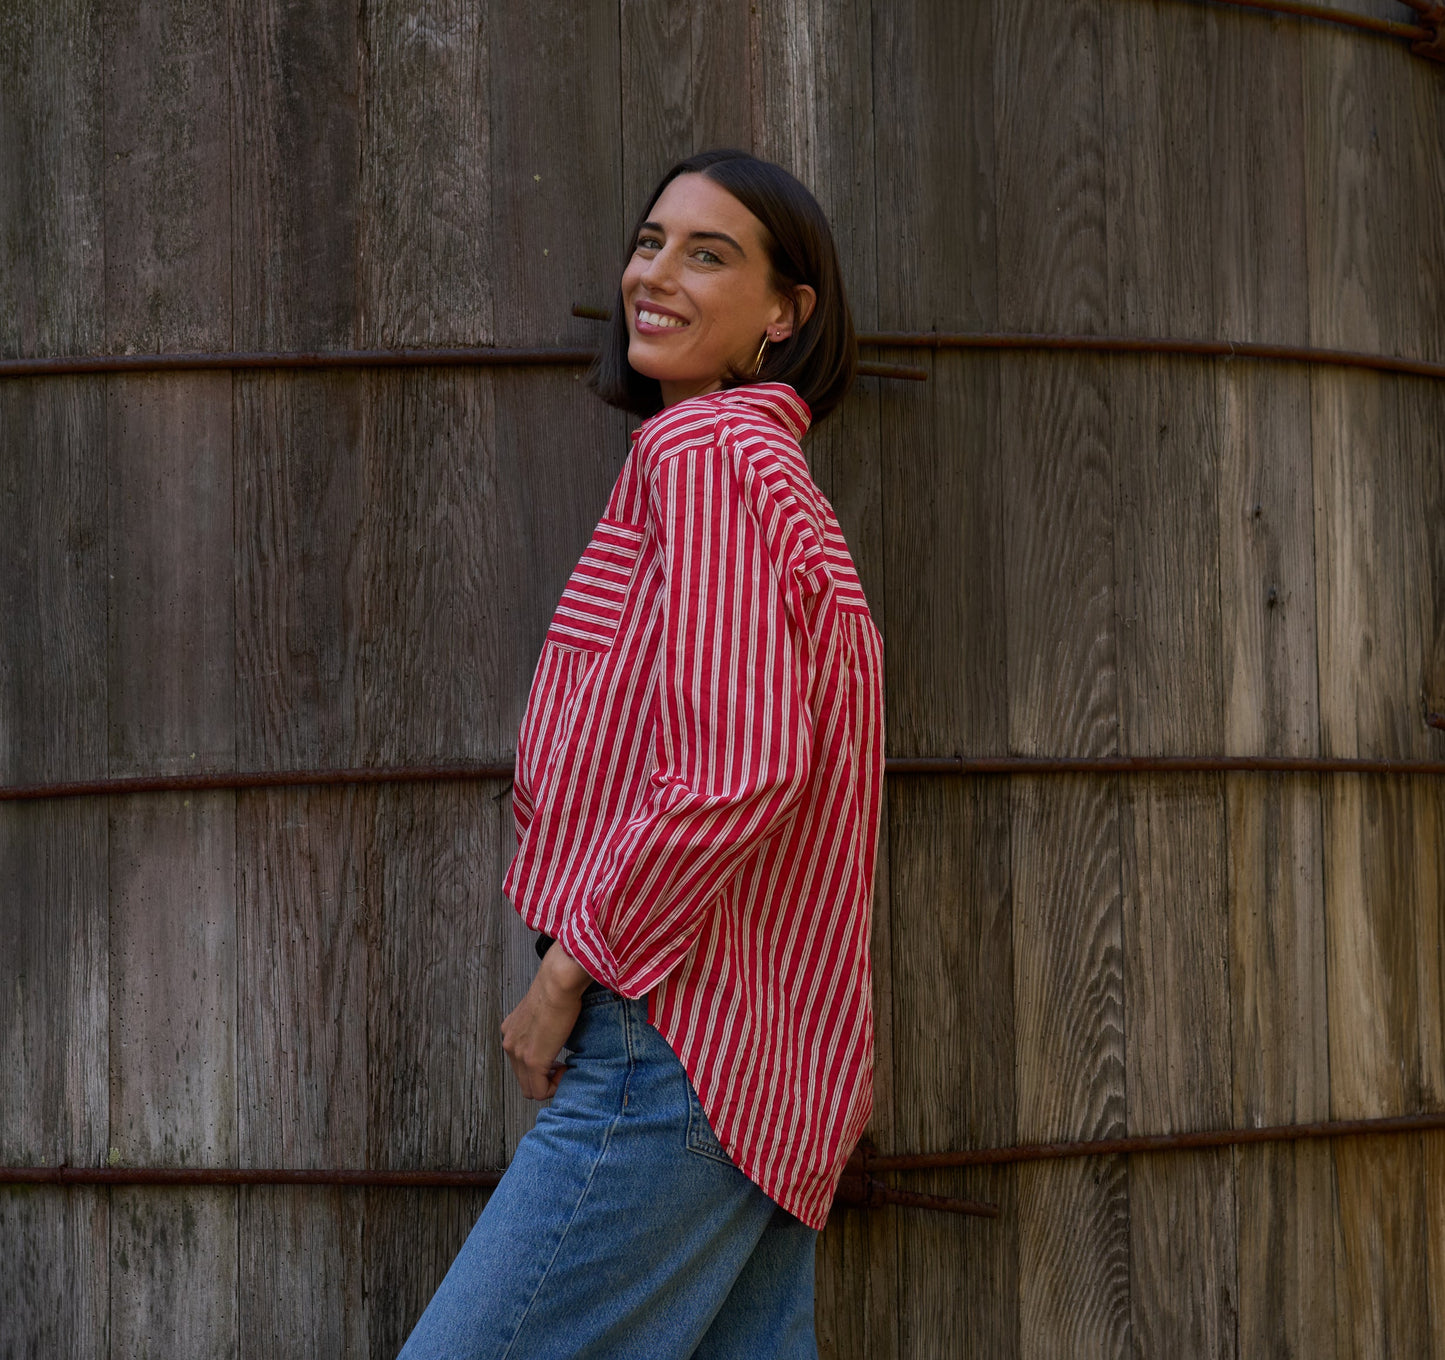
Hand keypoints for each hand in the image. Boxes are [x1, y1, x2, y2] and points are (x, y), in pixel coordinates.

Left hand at [501, 943, 594, 1099]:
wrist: (558, 981)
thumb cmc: (558, 987)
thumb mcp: (543, 1007)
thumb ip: (542, 1022)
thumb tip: (556, 1028)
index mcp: (511, 1031)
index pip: (520, 1063)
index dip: (541, 1066)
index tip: (558, 1058)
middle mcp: (510, 1043)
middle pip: (523, 1079)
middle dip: (544, 1078)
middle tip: (562, 1066)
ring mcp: (518, 1054)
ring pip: (531, 1089)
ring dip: (550, 1084)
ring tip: (564, 1068)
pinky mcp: (533, 1061)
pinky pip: (540, 1091)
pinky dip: (555, 1087)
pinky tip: (566, 1068)